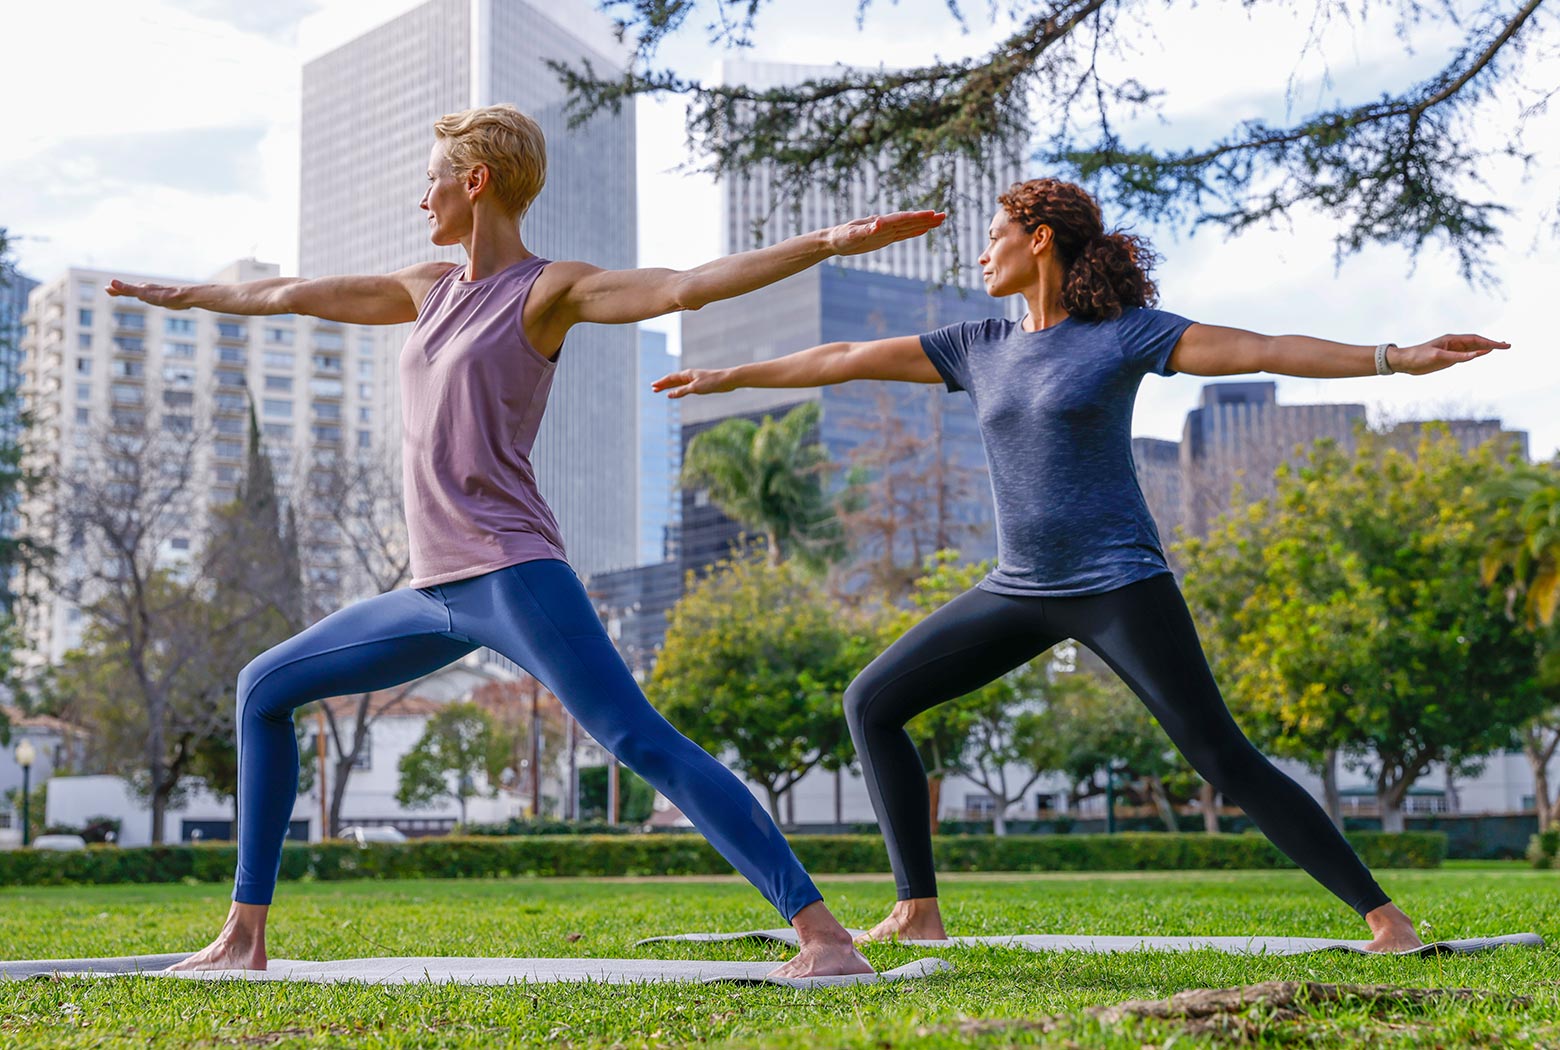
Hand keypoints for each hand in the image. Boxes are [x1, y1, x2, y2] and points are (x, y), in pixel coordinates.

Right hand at [106, 278, 190, 308]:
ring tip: (128, 294)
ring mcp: (156, 293)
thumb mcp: (143, 294)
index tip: (106, 289)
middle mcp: (148, 289)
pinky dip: (144, 297)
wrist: (185, 297)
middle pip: (131, 289)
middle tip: (110, 291)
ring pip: (141, 293)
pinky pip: (150, 297)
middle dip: (121, 290)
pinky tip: (149, 299)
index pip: (125, 289)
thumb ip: (127, 289)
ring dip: (132, 293)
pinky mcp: (164, 298)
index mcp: (142, 288)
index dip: (116, 289)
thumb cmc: (164, 296)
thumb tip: (111, 282)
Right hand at [651, 368, 735, 398]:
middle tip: (653, 389)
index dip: (661, 382)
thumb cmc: (712, 382)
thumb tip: (669, 395)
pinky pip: (685, 387)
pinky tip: (677, 392)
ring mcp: (694, 380)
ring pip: (679, 383)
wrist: (727, 380)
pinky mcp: (700, 384)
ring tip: (661, 390)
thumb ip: (681, 391)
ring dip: (669, 387)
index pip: (670, 378)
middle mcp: (689, 376)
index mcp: (687, 374)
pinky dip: (678, 389)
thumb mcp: (695, 388)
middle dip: (663, 384)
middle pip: (673, 380)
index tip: (653, 386)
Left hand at [825, 210, 945, 256]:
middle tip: (944, 215)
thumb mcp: (851, 235)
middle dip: (927, 218)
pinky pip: (903, 234)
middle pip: (910, 220)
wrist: (834, 239)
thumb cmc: (841, 237)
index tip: (932, 214)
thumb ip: (865, 230)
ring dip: (925, 223)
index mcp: (880, 222)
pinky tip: (924, 229)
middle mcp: (885, 224)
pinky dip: (914, 231)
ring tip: (940, 220)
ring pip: (909, 226)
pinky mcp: (885, 238)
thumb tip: (878, 223)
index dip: (917, 217)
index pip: (902, 219)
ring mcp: (886, 231)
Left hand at [1390, 334, 1508, 374]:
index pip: (1476, 340)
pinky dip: (1476, 354)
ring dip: (1486, 348)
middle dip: (1492, 344)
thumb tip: (1476, 355)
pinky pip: (1466, 355)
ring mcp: (1452, 351)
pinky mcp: (1448, 358)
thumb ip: (1458, 356)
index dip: (1490, 343)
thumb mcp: (1438, 357)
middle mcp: (1454, 343)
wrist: (1403, 362)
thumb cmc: (1418, 357)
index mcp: (1452, 340)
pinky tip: (1483, 354)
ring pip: (1473, 348)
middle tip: (1507, 346)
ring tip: (1500, 347)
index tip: (1502, 346)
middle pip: (1477, 343)